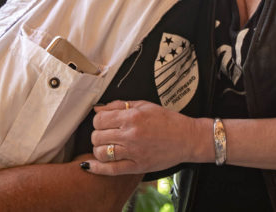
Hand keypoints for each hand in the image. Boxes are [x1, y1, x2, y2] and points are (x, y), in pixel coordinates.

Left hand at [87, 100, 205, 174]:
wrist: (186, 138)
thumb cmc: (167, 120)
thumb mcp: (143, 105)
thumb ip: (119, 105)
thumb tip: (98, 108)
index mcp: (132, 116)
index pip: (100, 119)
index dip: (97, 120)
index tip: (102, 121)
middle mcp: (131, 134)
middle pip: (97, 136)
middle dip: (97, 134)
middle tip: (104, 133)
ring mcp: (133, 152)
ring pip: (101, 152)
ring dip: (97, 149)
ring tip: (104, 145)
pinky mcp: (137, 166)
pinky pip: (111, 170)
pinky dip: (97, 168)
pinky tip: (89, 165)